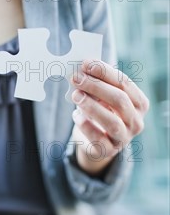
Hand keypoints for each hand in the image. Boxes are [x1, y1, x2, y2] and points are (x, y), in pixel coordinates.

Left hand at [70, 59, 149, 175]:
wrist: (97, 139)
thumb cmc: (101, 109)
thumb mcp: (102, 95)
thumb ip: (97, 82)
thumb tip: (82, 69)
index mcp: (139, 103)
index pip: (125, 84)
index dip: (105, 72)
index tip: (86, 64)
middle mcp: (136, 121)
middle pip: (120, 100)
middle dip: (96, 86)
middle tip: (76, 78)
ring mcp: (124, 138)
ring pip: (112, 122)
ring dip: (92, 106)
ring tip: (75, 95)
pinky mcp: (108, 151)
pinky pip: (98, 139)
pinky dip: (85, 125)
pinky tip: (76, 115)